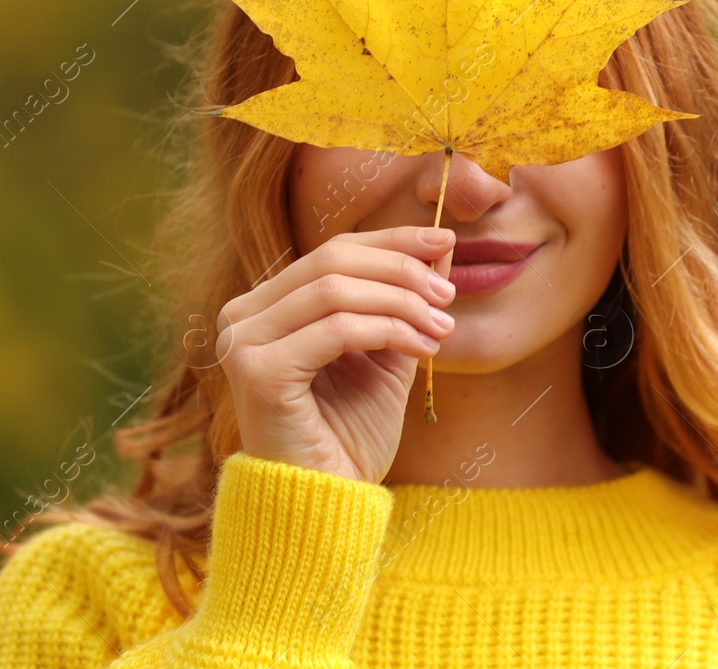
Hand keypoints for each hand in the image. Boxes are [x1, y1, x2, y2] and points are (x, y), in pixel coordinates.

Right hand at [218, 226, 456, 482]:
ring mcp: (243, 342)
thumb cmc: (351, 433)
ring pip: (337, 291)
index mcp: (267, 306)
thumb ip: (404, 300)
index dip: (393, 241)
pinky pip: (336, 330)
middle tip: (448, 294)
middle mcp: (243, 316)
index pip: (334, 251)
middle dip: (402, 270)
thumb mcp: (387, 353)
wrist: (327, 502)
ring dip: (402, 304)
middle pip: (333, 260)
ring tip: (442, 328)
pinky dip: (389, 331)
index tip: (446, 242)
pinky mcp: (257, 372)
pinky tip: (422, 350)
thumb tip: (442, 245)